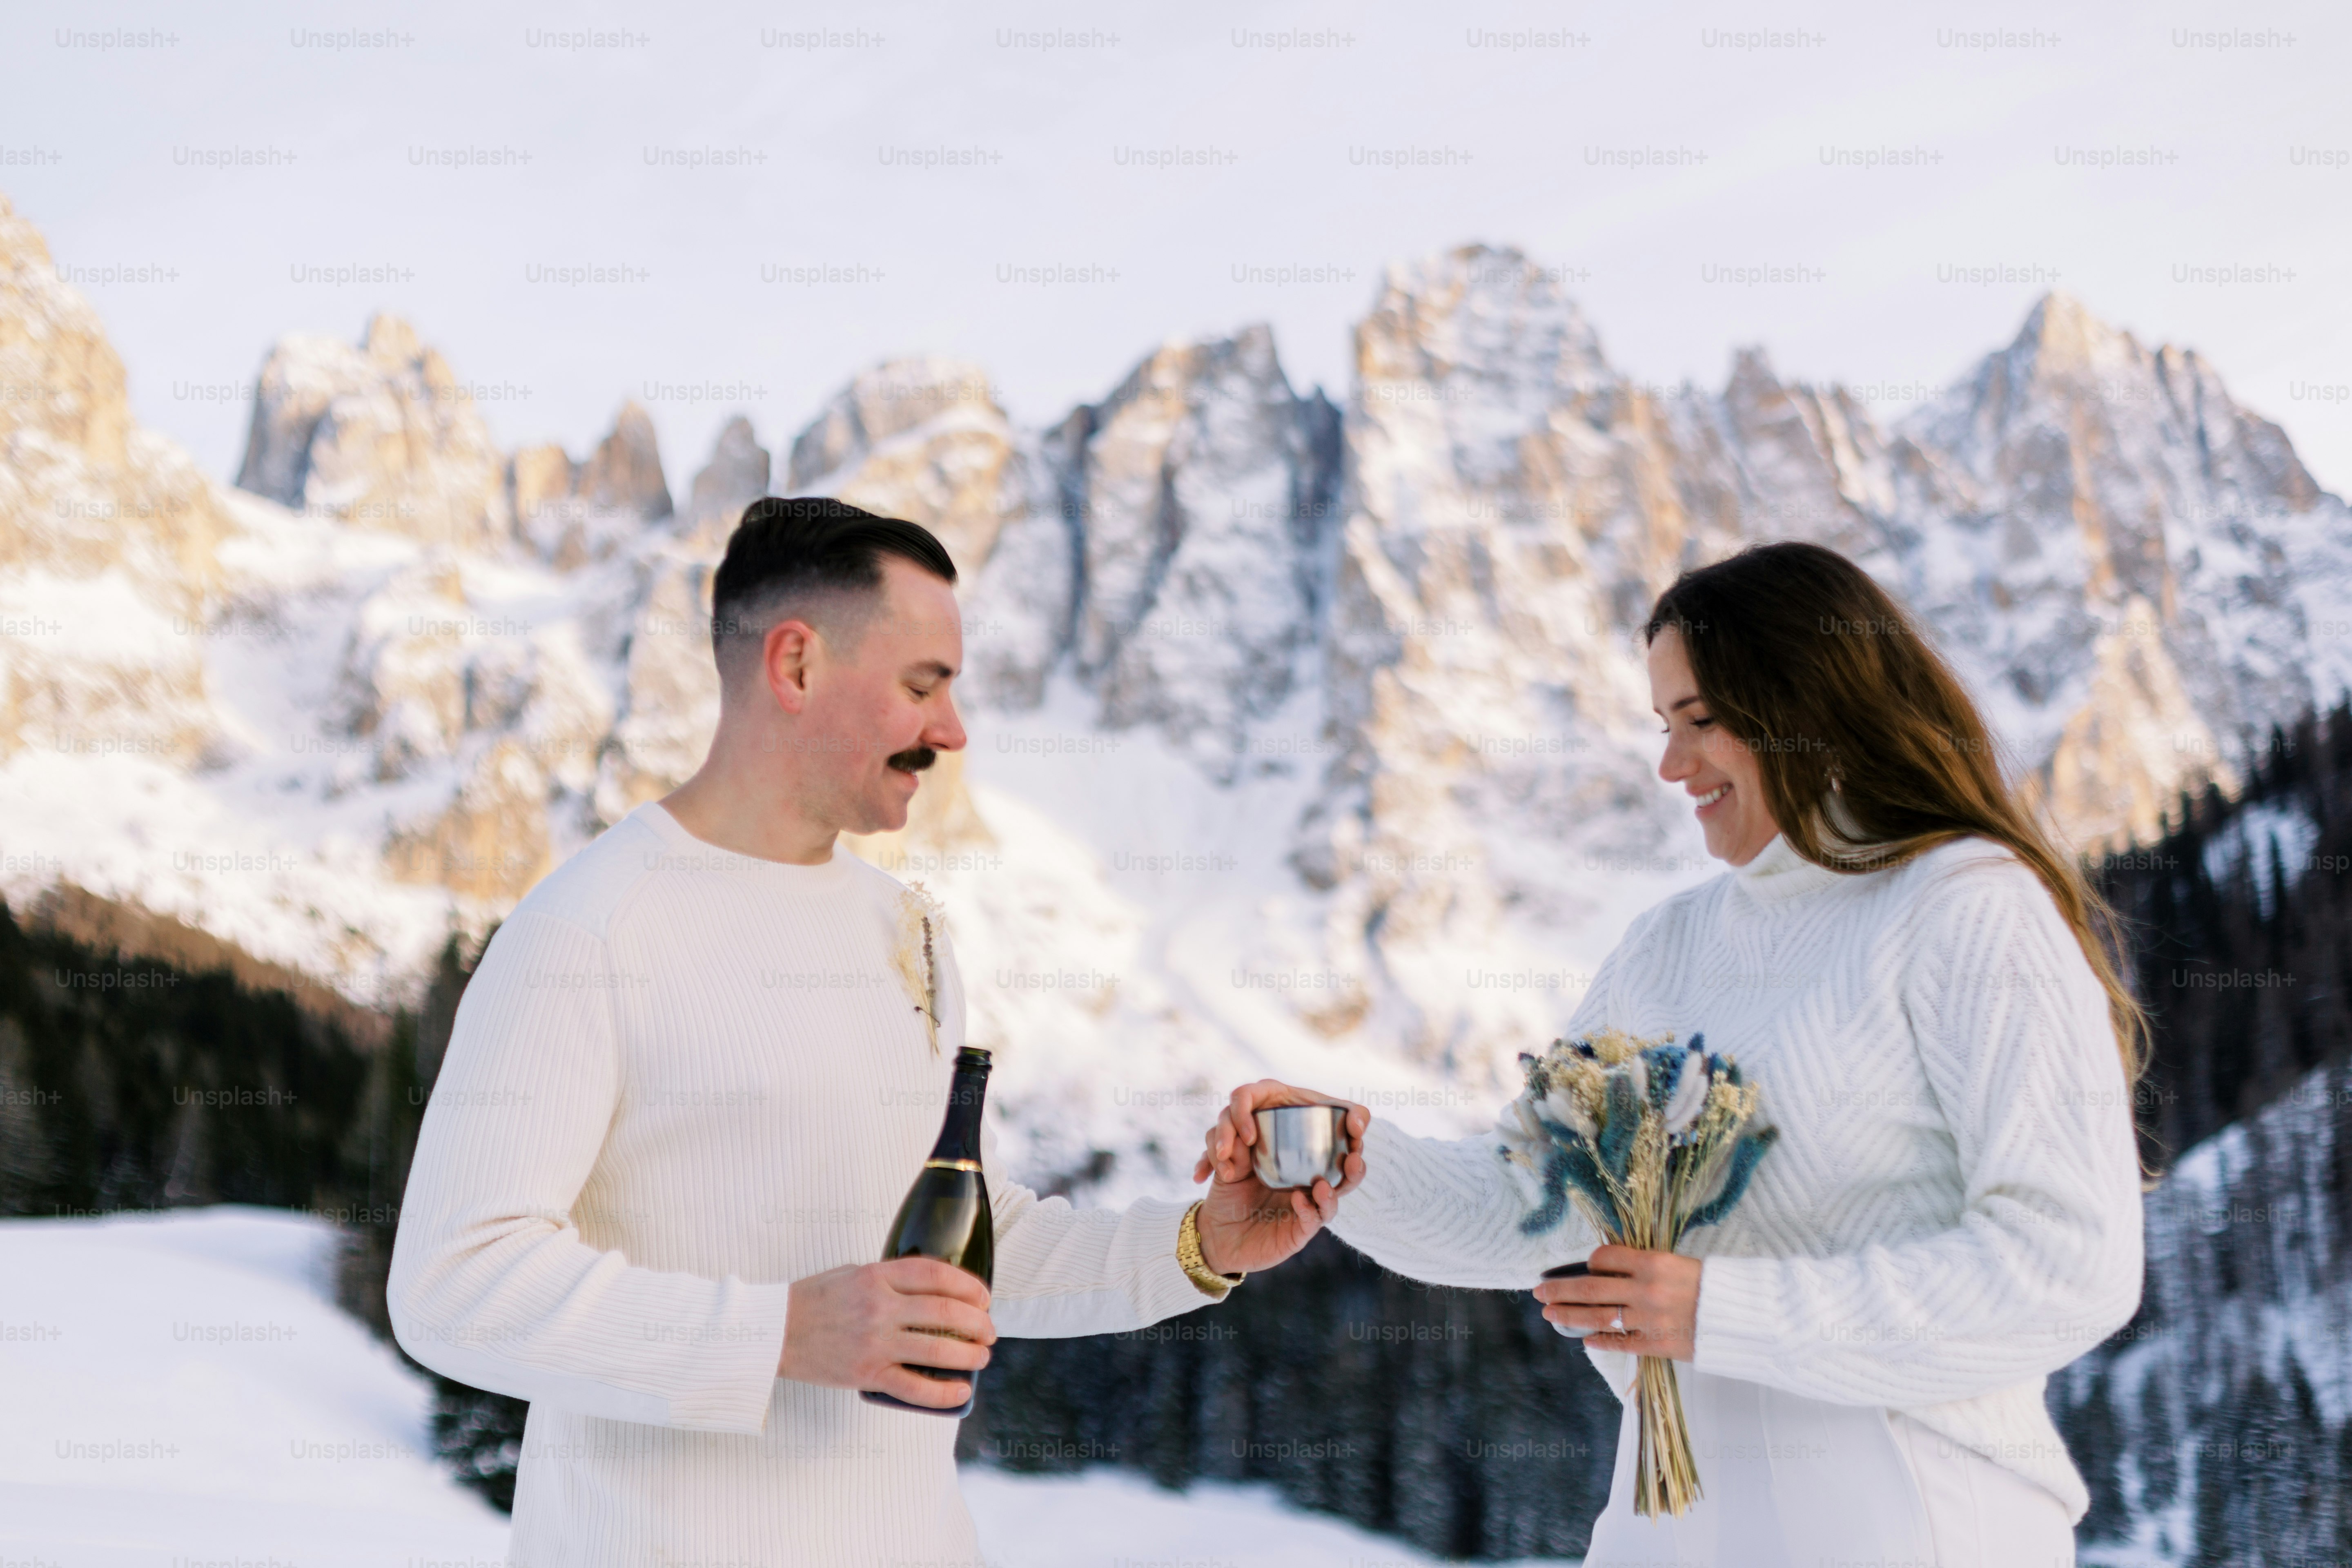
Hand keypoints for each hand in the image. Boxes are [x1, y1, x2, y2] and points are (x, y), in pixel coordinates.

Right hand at [775, 1257, 994, 1408]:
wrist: (774, 1332)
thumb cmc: (813, 1300)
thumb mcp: (852, 1273)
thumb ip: (889, 1278)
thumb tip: (929, 1288)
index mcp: (877, 1276)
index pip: (935, 1275)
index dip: (968, 1286)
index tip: (983, 1297)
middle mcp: (879, 1307)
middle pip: (944, 1311)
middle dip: (977, 1322)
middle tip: (989, 1331)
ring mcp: (874, 1342)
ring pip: (936, 1348)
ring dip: (968, 1355)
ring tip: (981, 1358)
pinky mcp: (866, 1374)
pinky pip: (913, 1386)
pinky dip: (942, 1392)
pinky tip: (960, 1392)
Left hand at [1188, 1079, 1369, 1275]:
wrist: (1215, 1232)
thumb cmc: (1230, 1193)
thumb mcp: (1232, 1162)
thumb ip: (1241, 1143)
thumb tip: (1251, 1126)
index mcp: (1300, 1166)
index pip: (1334, 1148)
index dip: (1350, 1137)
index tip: (1356, 1123)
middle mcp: (1309, 1188)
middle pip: (1345, 1175)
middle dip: (1356, 1163)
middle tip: (1357, 1151)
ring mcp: (1306, 1210)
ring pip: (1333, 1198)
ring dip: (1341, 1184)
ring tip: (1340, 1171)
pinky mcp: (1297, 1233)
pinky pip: (1311, 1220)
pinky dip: (1309, 1208)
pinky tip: (1300, 1198)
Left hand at [1532, 1243, 1700, 1360]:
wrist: (1743, 1317)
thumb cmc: (1713, 1286)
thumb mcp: (1678, 1263)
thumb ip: (1645, 1266)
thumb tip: (1608, 1269)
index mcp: (1653, 1263)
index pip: (1605, 1257)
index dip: (1591, 1262)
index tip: (1584, 1267)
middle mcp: (1646, 1290)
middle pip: (1590, 1288)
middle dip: (1560, 1289)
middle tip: (1538, 1290)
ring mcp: (1649, 1319)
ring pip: (1597, 1316)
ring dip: (1569, 1314)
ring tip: (1550, 1313)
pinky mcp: (1656, 1344)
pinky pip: (1619, 1342)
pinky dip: (1599, 1339)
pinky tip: (1585, 1338)